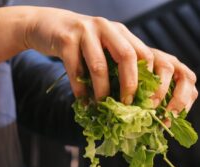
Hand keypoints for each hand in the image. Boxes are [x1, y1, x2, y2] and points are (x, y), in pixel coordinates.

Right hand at [25, 8, 196, 109]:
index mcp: (122, 33)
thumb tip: (131, 103)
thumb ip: (117, 68)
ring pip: (99, 66)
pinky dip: (80, 90)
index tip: (148, 103)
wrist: (48, 25)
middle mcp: (107, 28)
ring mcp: (86, 31)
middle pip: (127, 57)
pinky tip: (82, 102)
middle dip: (129, 85)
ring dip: (101, 91)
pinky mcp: (66, 39)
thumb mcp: (104, 49)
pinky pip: (75, 70)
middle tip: (127, 106)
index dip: (150, 81)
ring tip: (101, 107)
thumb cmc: (81, 45)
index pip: (145, 55)